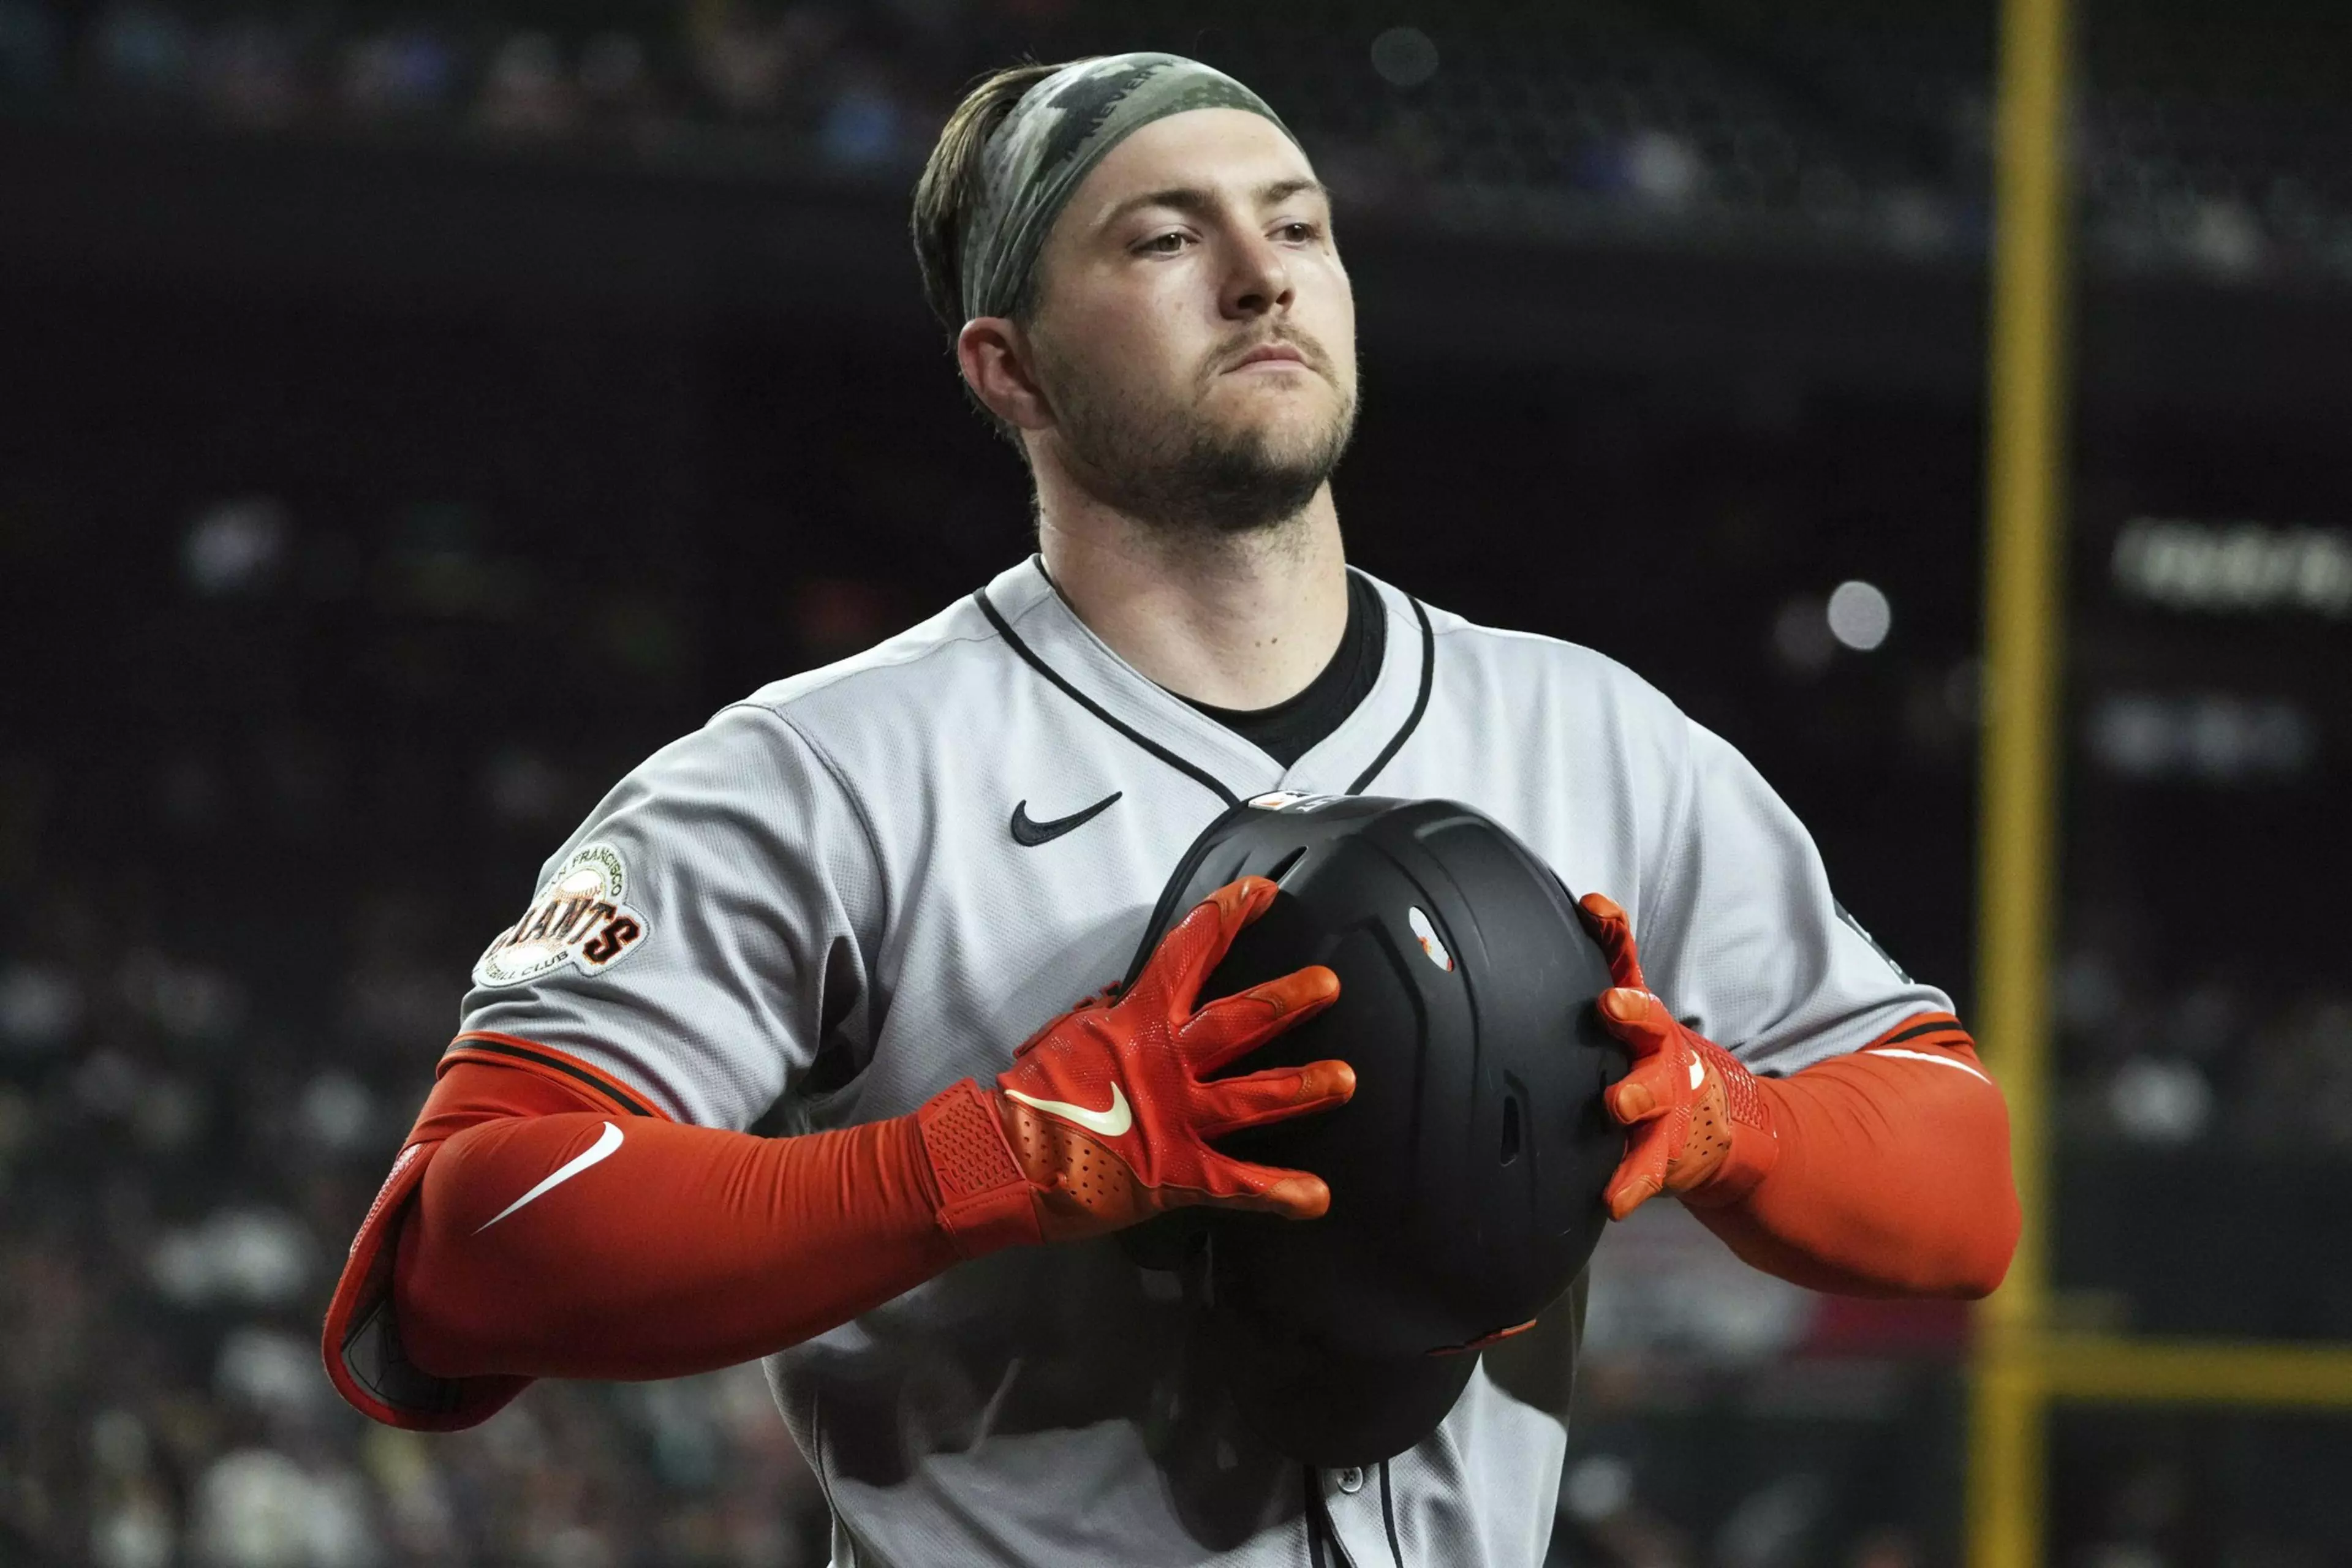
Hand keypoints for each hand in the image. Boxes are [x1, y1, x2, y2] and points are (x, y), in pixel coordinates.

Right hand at [956, 877, 1352, 1244]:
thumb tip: (1128, 1000)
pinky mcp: (1176, 1174)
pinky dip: (1278, 1193)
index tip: (1262, 893)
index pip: (1187, 951)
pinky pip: (1237, 1184)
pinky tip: (1318, 1198)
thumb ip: (1110, 1018)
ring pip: (1252, 1096)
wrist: (999, 1155)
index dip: (1227, 917)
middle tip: (1329, 983)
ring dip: (1303, 1087)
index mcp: (1134, 1019)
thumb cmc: (1028, 1095)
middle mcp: (1163, 1060)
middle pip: (1237, 1020)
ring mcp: (1174, 1116)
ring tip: (1346, 1078)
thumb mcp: (1068, 1035)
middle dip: (1287, 1000)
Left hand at [1575, 892, 1775, 1219]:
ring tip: (1616, 1105)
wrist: (1715, 1127)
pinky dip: (1630, 1185)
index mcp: (1647, 1021)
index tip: (1595, 911)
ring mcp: (1667, 1106)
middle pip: (1651, 1029)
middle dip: (1634, 1015)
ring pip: (1652, 1098)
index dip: (1614, 936)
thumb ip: (1614, 959)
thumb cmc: (1657, 1058)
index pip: (1630, 966)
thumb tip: (1590, 904)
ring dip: (1635, 1099)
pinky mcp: (1664, 1154)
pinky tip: (1613, 1200)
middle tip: (1611, 1006)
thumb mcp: (1638, 1011)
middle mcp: (1661, 1057)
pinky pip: (1646, 1170)